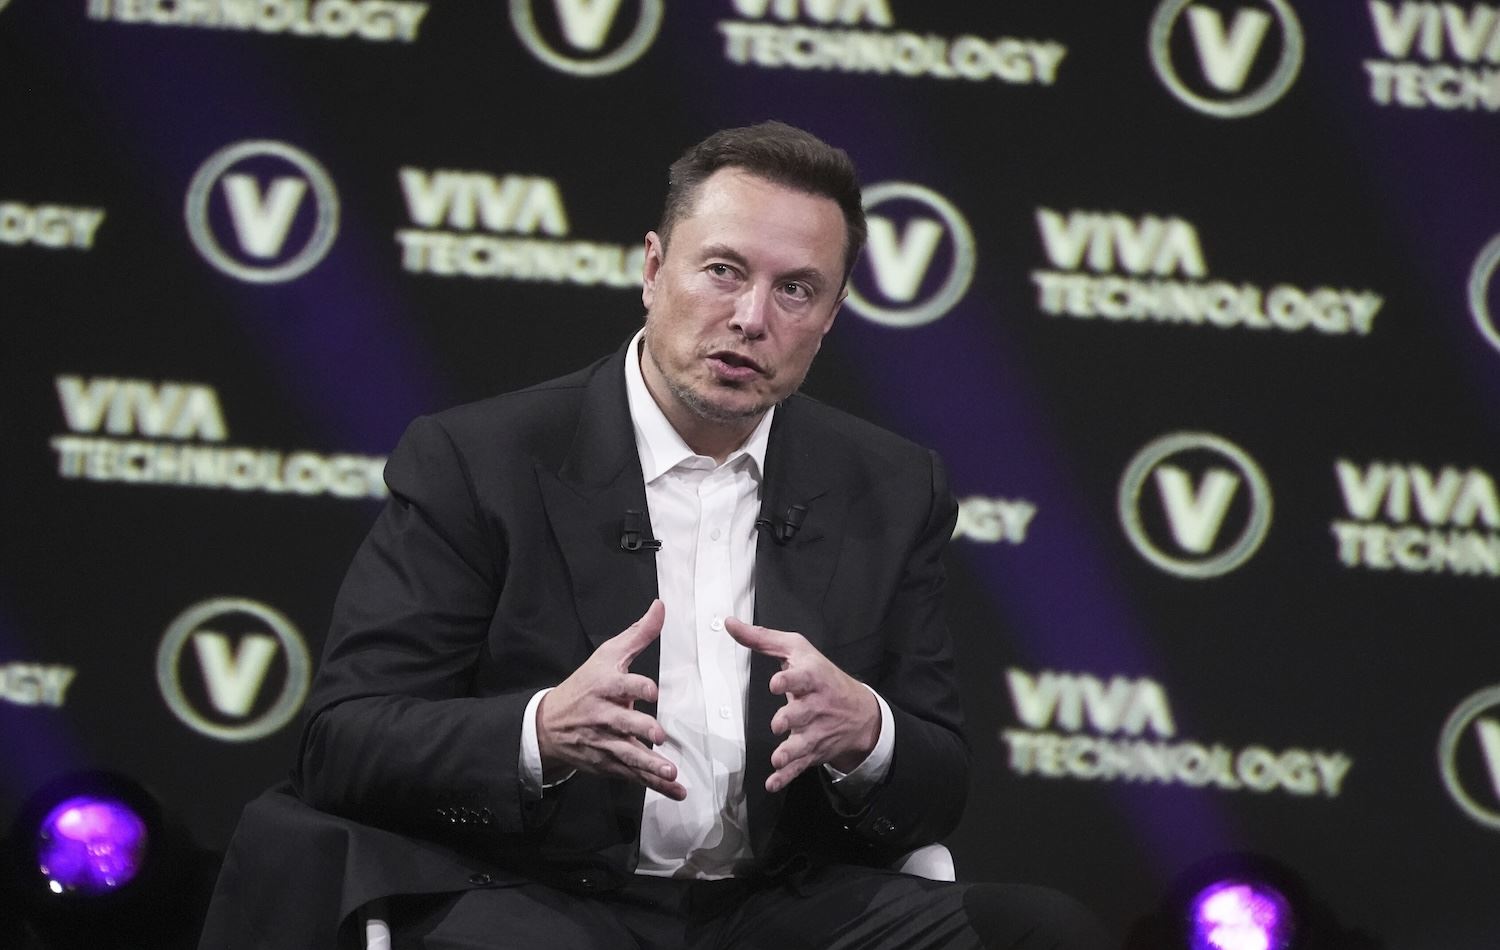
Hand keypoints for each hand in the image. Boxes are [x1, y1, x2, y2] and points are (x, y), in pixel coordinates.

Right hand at [536, 600, 685, 799]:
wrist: (549, 724)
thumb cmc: (585, 684)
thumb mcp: (608, 655)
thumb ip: (639, 634)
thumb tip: (661, 606)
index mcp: (603, 686)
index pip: (620, 685)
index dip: (637, 687)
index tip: (652, 691)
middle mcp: (603, 716)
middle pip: (622, 723)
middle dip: (639, 729)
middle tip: (658, 735)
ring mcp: (605, 743)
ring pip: (628, 754)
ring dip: (649, 765)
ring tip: (670, 772)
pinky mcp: (609, 763)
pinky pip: (634, 775)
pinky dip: (655, 786)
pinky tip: (677, 791)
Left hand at [724, 618, 880, 792]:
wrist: (859, 712)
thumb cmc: (820, 675)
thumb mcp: (796, 650)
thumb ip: (762, 639)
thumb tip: (729, 624)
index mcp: (813, 678)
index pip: (803, 678)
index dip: (790, 681)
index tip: (775, 684)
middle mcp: (816, 706)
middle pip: (804, 713)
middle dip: (792, 718)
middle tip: (779, 722)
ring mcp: (816, 731)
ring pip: (803, 743)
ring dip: (790, 752)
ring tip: (778, 757)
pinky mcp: (812, 752)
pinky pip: (800, 766)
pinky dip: (787, 776)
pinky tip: (774, 783)